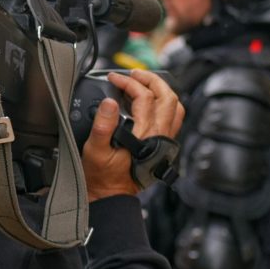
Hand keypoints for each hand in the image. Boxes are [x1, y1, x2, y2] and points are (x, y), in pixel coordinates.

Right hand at [81, 69, 183, 202]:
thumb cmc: (102, 175)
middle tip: (134, 74)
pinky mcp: (162, 145)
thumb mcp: (95, 149)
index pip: (143, 96)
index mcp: (145, 134)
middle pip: (167, 97)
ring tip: (144, 82)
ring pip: (174, 107)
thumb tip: (109, 102)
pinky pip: (173, 118)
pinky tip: (151, 102)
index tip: (113, 78)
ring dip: (161, 90)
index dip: (127, 82)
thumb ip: (103, 124)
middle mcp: (160, 135)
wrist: (111, 194)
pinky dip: (165, 104)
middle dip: (151, 79)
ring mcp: (164, 140)